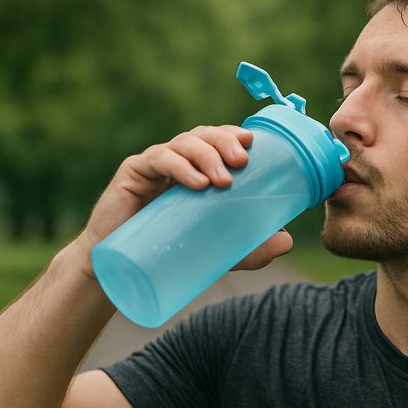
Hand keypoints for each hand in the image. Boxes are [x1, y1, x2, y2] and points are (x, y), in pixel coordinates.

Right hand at [75, 125, 292, 276]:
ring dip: (207, 155)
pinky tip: (196, 183)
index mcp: (196, 170)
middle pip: (202, 135)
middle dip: (225, 141)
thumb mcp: (219, 251)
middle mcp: (176, 161)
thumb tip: (286, 240)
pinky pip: (158, 159)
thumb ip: (251, 247)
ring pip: (183, 144)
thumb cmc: (171, 254)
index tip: (254, 142)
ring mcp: (154, 165)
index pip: (217, 141)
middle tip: (243, 159)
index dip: (234, 135)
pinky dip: (180, 167)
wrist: (121, 272)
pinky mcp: (132, 173)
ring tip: (224, 180)